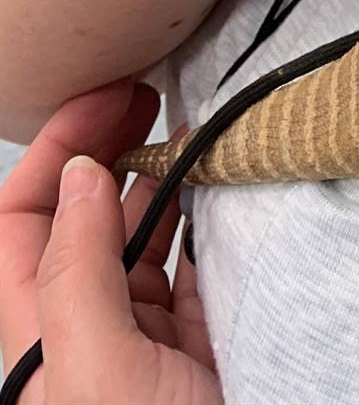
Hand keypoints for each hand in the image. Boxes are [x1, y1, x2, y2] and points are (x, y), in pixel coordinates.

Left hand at [0, 79, 217, 403]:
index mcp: (36, 343)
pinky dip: (212, 216)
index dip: (54, 152)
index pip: (18, 224)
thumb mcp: (96, 372)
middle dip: (106, 148)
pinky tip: (230, 184)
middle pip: (78, 219)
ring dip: (164, 175)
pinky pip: (197, 264)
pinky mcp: (201, 346)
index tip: (109, 98)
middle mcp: (83, 335)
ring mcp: (142, 341)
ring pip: (140, 235)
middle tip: (152, 92)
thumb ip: (76, 272)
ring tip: (196, 126)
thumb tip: (84, 173)